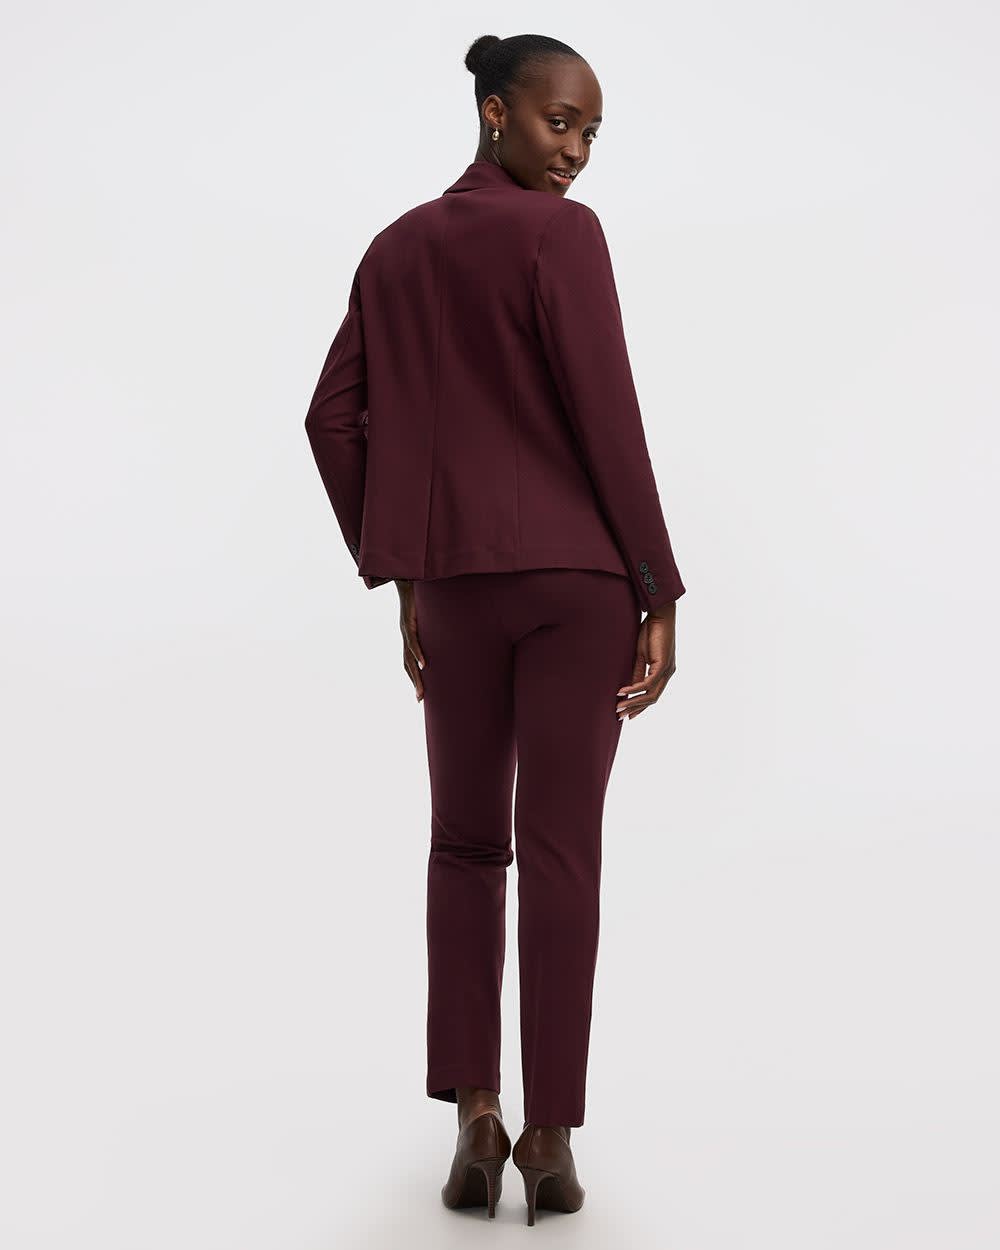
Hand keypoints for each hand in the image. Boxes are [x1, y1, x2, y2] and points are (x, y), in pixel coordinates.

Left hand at [396, 580, 426, 700]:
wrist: (408, 577)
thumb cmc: (421, 594)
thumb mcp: (431, 612)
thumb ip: (438, 620)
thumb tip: (455, 625)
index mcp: (410, 636)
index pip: (410, 661)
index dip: (414, 676)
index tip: (421, 692)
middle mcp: (406, 636)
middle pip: (408, 665)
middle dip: (414, 682)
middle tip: (420, 699)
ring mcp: (405, 630)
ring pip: (409, 658)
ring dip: (415, 675)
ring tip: (421, 691)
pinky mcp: (408, 622)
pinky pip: (413, 642)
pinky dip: (418, 654)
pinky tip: (423, 665)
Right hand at [615, 599, 676, 720]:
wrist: (660, 615)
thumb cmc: (650, 632)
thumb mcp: (641, 656)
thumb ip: (637, 672)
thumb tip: (630, 688)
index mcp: (664, 672)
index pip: (652, 695)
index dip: (640, 706)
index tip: (627, 714)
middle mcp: (668, 674)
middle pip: (652, 699)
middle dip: (635, 709)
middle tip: (620, 716)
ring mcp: (667, 671)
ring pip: (651, 695)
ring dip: (634, 702)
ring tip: (619, 708)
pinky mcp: (663, 665)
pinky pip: (648, 683)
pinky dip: (635, 689)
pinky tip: (623, 692)